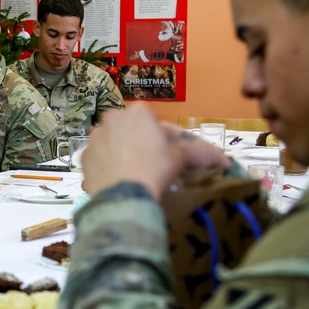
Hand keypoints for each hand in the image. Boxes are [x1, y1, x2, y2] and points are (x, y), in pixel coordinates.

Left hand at [82, 105, 222, 200]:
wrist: (124, 196)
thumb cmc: (156, 170)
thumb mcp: (182, 159)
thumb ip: (203, 154)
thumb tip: (225, 160)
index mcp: (139, 112)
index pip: (157, 123)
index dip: (167, 141)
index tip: (171, 157)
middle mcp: (113, 117)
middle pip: (133, 130)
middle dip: (143, 144)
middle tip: (153, 166)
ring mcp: (95, 136)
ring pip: (114, 142)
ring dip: (123, 153)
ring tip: (134, 174)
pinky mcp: (83, 156)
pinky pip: (99, 158)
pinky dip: (108, 165)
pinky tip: (118, 179)